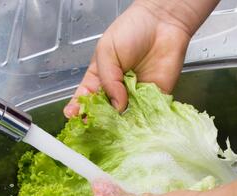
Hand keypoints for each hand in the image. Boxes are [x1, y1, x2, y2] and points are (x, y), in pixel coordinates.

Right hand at [64, 0, 191, 116]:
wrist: (163, 23)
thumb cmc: (132, 31)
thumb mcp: (108, 51)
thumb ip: (108, 79)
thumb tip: (116, 106)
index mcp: (100, 78)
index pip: (86, 98)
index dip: (78, 108)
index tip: (72, 117)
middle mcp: (116, 92)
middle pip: (104, 113)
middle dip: (98, 121)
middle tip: (92, 127)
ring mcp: (134, 98)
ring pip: (124, 119)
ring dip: (119, 127)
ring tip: (112, 130)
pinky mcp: (154, 102)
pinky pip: (146, 117)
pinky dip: (140, 124)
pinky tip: (134, 127)